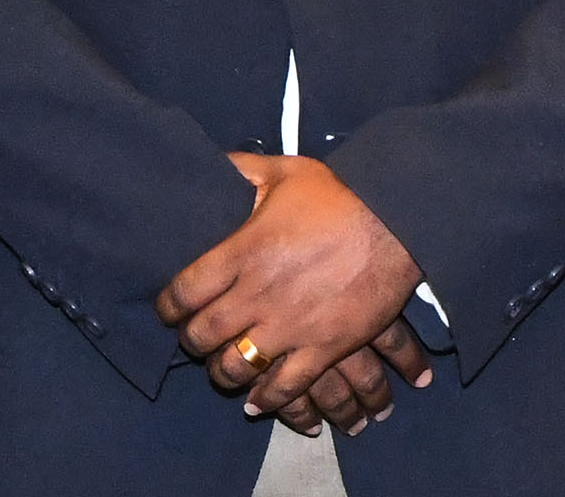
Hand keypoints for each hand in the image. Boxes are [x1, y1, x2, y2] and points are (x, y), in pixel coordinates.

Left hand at [154, 154, 430, 423]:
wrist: (396, 222)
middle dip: (190, 342)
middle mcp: (258, 294)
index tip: (167, 311)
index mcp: (243, 250)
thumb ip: (242, 169)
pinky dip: (267, 399)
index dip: (167, 307)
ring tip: (221, 370)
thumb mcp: (285, 172)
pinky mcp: (323, 348)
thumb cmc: (339, 195)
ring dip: (222, 373)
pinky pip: (285, 387)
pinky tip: (257, 401)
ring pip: (236, 367)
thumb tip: (211, 163)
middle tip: (192, 340)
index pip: (184, 290)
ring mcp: (290, 326)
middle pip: (203, 334)